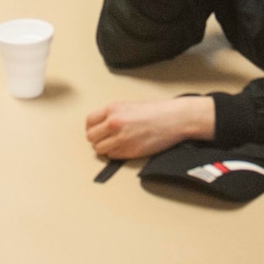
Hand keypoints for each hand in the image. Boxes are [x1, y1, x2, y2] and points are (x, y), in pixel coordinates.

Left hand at [83, 97, 213, 158]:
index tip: (97, 131)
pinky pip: (112, 156)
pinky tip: (126, 147)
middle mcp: (113, 123)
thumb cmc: (156, 112)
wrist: (173, 119)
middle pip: (91, 137)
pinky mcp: (128, 151)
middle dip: (98, 139)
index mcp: (113, 109)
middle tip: (107, 138)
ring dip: (106, 148)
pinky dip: (116, 154)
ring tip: (117, 143)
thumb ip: (112, 115)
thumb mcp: (129, 106)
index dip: (93, 128)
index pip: (89, 122)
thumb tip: (101, 126)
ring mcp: (120, 138)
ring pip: (99, 149)